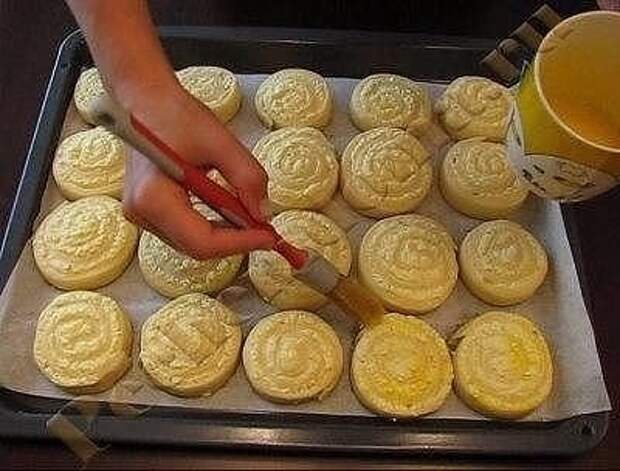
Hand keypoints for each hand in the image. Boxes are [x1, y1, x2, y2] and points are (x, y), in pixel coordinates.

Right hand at [121, 83, 274, 258]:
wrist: (144, 99)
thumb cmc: (175, 113)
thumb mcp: (221, 141)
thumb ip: (247, 178)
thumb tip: (263, 213)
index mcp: (153, 197)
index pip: (201, 241)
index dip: (240, 243)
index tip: (269, 236)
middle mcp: (141, 213)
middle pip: (196, 247)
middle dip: (235, 241)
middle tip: (267, 230)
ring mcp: (140, 214)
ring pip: (192, 242)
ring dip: (225, 235)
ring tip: (252, 219)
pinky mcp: (146, 210)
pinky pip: (184, 230)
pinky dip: (211, 226)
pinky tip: (230, 211)